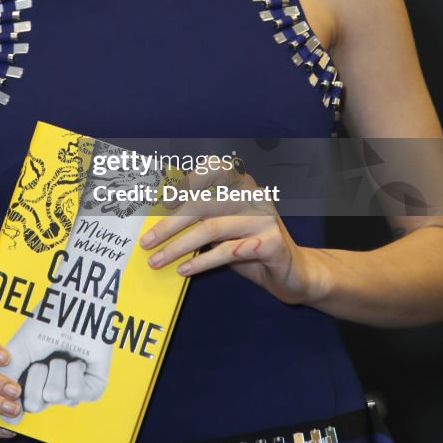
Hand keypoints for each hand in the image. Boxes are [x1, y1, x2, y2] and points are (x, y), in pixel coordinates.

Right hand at [0, 319, 112, 413]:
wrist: (78, 303)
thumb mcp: (19, 350)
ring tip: (64, 352)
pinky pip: (76, 393)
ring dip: (57, 369)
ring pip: (56, 397)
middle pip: (35, 405)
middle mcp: (51, 387)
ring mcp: (71, 388)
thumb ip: (8, 381)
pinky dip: (74, 371)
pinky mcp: (92, 387)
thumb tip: (5, 420)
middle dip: (37, 376)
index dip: (18, 389)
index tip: (24, 368)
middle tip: (46, 357)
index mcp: (32, 380)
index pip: (19, 405)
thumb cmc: (48, 321)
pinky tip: (80, 358)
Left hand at [141, 168, 320, 305]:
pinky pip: (228, 251)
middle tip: (147, 242)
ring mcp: (265, 218)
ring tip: (157, 261)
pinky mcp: (271, 243)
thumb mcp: (225, 228)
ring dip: (178, 246)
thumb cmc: (251, 247)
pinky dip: (201, 261)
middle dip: (170, 224)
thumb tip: (161, 219)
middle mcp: (254, 196)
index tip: (166, 200)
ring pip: (211, 228)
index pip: (215, 168)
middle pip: (203, 203)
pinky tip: (184, 270)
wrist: (295, 274)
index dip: (188, 180)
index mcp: (243, 185)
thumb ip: (203, 218)